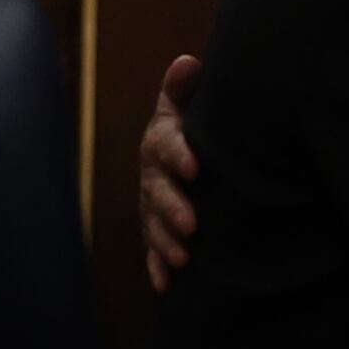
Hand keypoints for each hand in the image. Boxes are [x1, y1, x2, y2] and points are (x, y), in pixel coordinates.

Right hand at [137, 52, 202, 290]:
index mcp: (161, 142)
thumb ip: (184, 88)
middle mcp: (152, 175)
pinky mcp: (156, 230)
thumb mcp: (186, 105)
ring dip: (165, 242)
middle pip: (158, 192)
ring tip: (184, 258)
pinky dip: (157, 268)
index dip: (179, 154)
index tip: (196, 166)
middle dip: (172, 208)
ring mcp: (152, 205)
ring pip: (154, 224)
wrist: (187, 155)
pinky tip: (166, 285)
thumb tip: (188, 62)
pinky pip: (153, 251)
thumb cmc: (192, 125)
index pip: (165, 145)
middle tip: (193, 225)